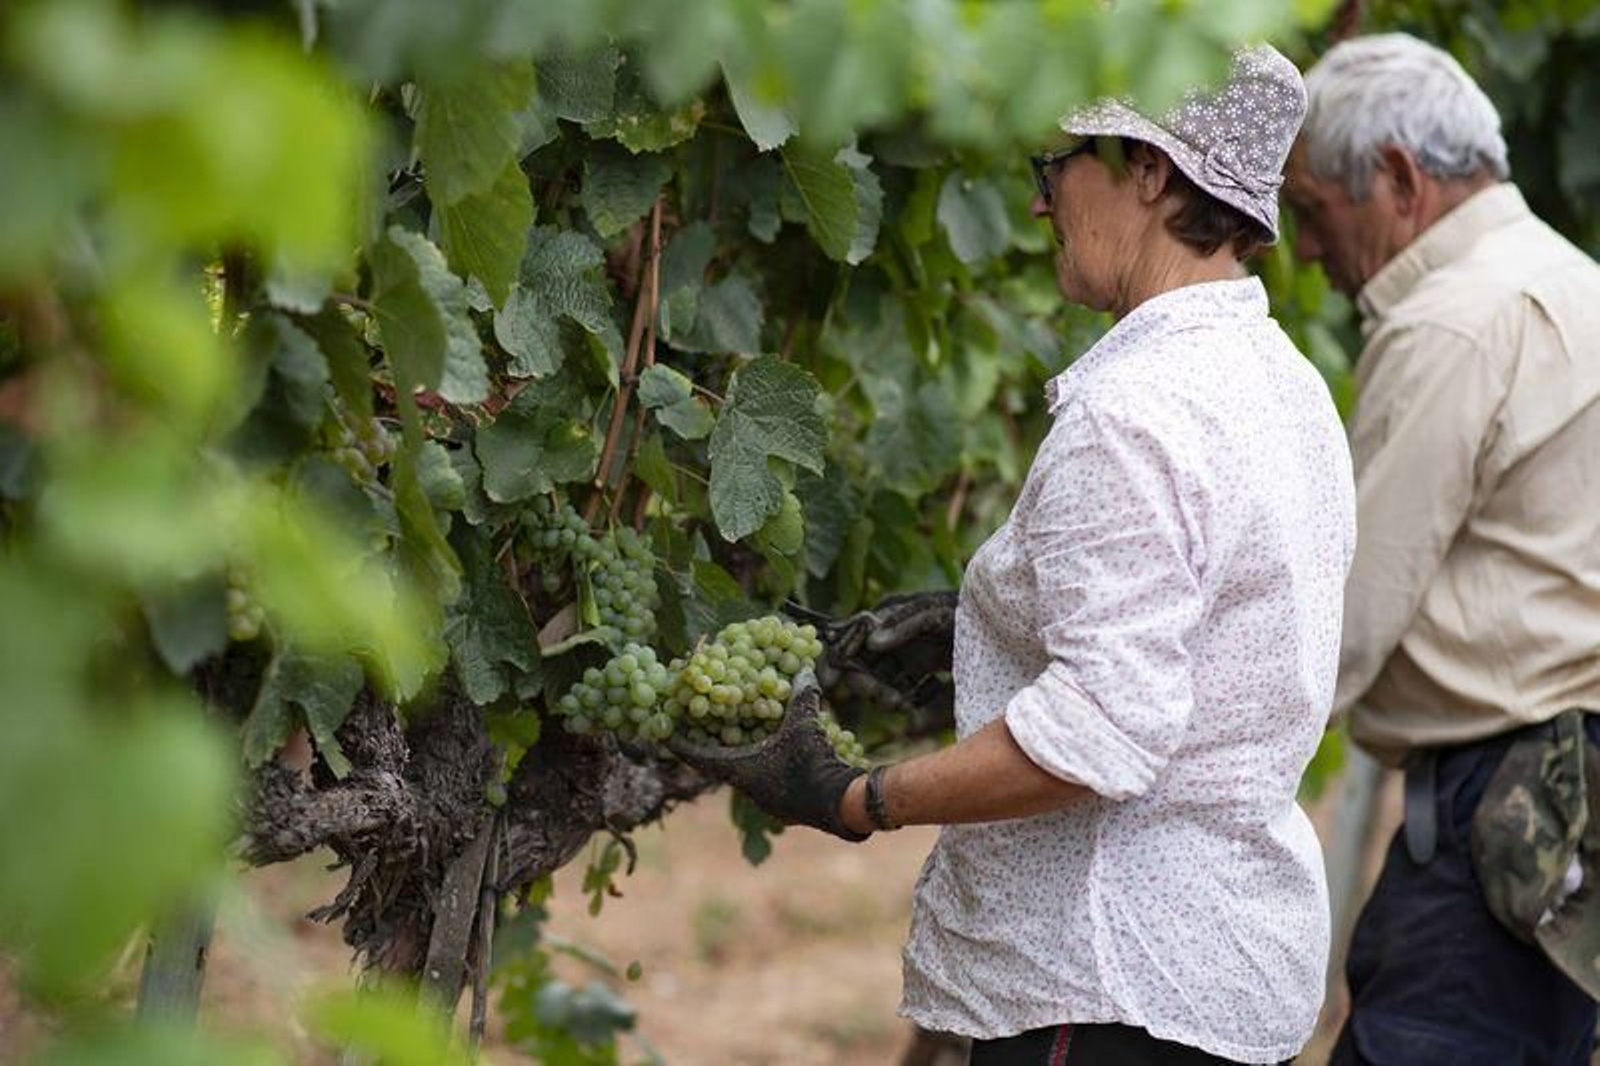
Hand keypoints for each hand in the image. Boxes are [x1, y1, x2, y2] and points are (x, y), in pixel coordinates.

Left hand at [668, 671, 867, 840]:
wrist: (841, 805)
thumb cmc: (813, 765)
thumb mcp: (805, 726)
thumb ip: (802, 698)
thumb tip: (804, 670)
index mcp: (740, 771)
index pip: (698, 756)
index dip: (679, 743)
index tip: (661, 733)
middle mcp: (746, 788)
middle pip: (716, 765)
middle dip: (706, 745)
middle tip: (697, 726)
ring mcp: (765, 800)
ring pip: (740, 774)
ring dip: (733, 756)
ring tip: (731, 737)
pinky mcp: (784, 804)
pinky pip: (761, 780)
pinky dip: (757, 764)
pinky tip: (769, 752)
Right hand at [815, 591, 956, 719]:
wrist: (995, 623)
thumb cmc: (960, 610)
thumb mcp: (932, 614)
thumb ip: (901, 626)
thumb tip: (871, 642)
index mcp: (885, 616)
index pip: (850, 638)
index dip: (838, 659)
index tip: (832, 683)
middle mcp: (890, 636)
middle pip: (862, 665)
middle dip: (869, 685)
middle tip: (891, 701)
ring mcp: (904, 653)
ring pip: (880, 681)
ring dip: (887, 696)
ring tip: (905, 703)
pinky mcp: (920, 668)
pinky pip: (902, 688)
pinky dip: (909, 696)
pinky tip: (927, 694)